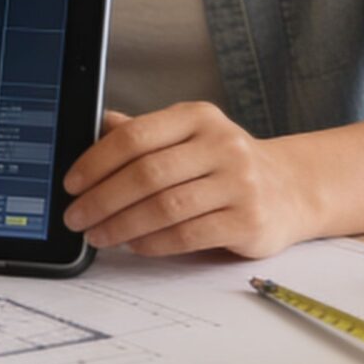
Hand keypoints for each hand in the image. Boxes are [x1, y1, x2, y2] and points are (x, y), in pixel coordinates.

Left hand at [60, 103, 315, 258]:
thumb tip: (94, 125)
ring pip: (166, 208)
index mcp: (197, 117)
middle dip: (102, 199)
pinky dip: (155, 243)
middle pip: (147, 174)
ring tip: (98, 236)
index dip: (97, 161)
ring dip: (122, 226)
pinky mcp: (249, 221)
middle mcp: (221, 145)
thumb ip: (145, 133)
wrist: (292, 188)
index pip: (136, 136)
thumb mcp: (189, 136)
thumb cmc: (225, 163)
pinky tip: (134, 246)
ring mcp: (239, 183)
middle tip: (75, 217)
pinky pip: (190, 235)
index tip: (72, 184)